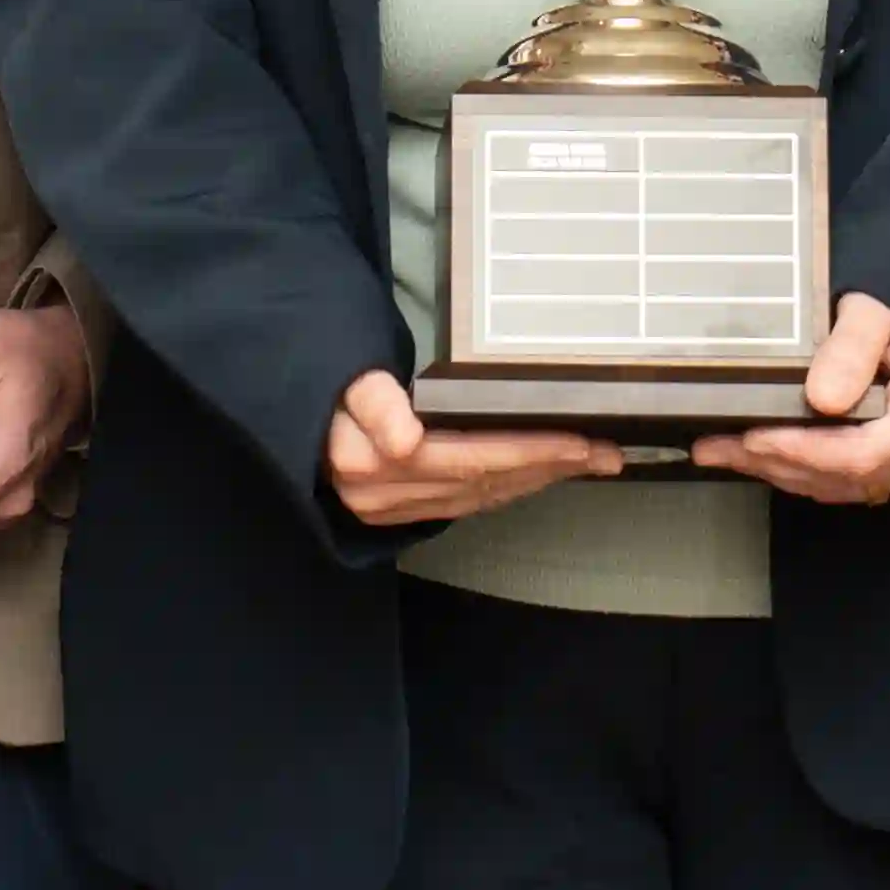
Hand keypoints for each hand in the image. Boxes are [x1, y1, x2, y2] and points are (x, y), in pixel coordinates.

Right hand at [321, 372, 621, 527]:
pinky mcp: (396, 514)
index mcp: (371, 460)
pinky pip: (465, 504)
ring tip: (590, 462)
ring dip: (538, 480)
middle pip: (483, 481)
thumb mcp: (341, 375)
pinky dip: (509, 489)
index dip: (529, 450)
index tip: (579, 441)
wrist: (283, 408)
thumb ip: (372, 401)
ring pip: (480, 497)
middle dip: (549, 465)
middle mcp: (382, 494)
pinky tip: (542, 476)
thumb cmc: (322, 377)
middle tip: (606, 452)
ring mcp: (389, 509)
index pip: (470, 457)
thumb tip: (405, 440)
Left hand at [699, 296, 889, 504]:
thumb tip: (820, 399)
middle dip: (777, 462)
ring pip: (848, 484)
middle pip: (850, 475)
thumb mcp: (880, 305)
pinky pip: (857, 480)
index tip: (752, 438)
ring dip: (785, 472)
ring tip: (726, 453)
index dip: (803, 451)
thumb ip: (852, 346)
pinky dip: (809, 471)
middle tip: (715, 448)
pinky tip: (768, 459)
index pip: (864, 451)